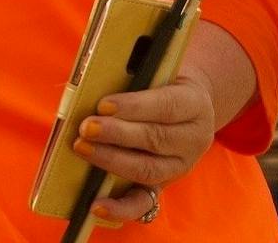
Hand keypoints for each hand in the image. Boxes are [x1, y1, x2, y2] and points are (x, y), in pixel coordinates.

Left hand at [74, 69, 216, 227]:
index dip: (135, 106)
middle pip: (156, 139)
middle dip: (117, 134)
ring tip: (83, 148)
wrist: (188, 105)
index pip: (166, 105)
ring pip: (148, 169)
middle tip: (87, 127)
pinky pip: (145, 203)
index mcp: (194, 103)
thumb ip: (133, 72)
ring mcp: (180, 166)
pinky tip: (98, 205)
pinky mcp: (164, 186)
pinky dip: (121, 207)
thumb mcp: (157, 69)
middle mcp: (193, 139)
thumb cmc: (161, 81)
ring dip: (112, 161)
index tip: (104, 104)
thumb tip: (92, 76)